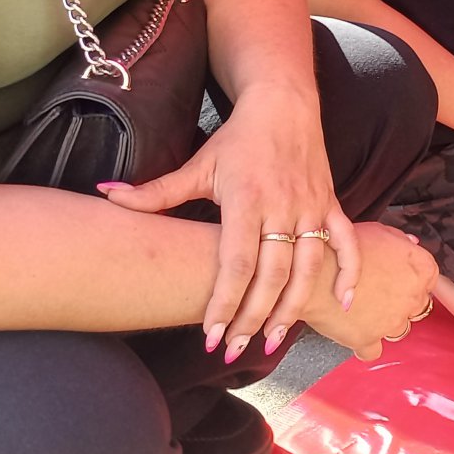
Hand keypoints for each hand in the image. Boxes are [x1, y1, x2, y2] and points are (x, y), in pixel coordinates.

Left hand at [99, 87, 355, 363]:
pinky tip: (344, 303)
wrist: (283, 103)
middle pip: (271, 274)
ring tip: (272, 340)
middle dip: (252, 317)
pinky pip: (348, 244)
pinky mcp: (331, 205)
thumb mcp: (197, 165)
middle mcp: (282, 207)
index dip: (224, 302)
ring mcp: (311, 208)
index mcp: (246, 199)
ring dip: (293, 308)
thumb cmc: (237, 139)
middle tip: (233, 350)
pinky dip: (349, 273)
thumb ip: (154, 191)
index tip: (210, 336)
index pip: (236, 262)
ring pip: (308, 267)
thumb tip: (104, 195)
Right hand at [302, 222, 438, 361]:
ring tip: (362, 309)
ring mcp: (392, 323)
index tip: (398, 279)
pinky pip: (372, 350)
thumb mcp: (377, 230)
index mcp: (421, 269)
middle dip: (399, 301)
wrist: (309, 270)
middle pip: (415, 306)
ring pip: (397, 329)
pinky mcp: (368, 340)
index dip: (410, 279)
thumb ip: (400, 239)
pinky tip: (354, 332)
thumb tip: (412, 244)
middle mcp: (413, 298)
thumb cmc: (341, 247)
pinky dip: (365, 344)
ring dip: (384, 322)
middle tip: (376, 292)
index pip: (430, 280)